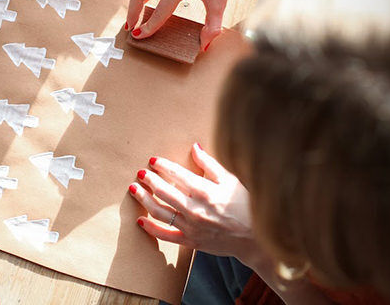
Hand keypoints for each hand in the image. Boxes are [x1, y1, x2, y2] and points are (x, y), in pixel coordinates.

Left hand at [129, 143, 255, 260]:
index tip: (153, 160)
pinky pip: (165, 235)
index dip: (163, 166)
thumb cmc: (245, 206)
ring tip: (134, 189)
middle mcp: (195, 209)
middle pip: (164, 192)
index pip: (177, 174)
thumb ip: (209, 164)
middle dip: (149, 180)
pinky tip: (140, 219)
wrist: (255, 239)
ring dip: (144, 199)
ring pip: (159, 212)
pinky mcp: (190, 241)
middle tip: (140, 173)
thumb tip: (194, 147)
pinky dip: (151, 228)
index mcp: (205, 191)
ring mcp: (191, 227)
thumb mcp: (231, 180)